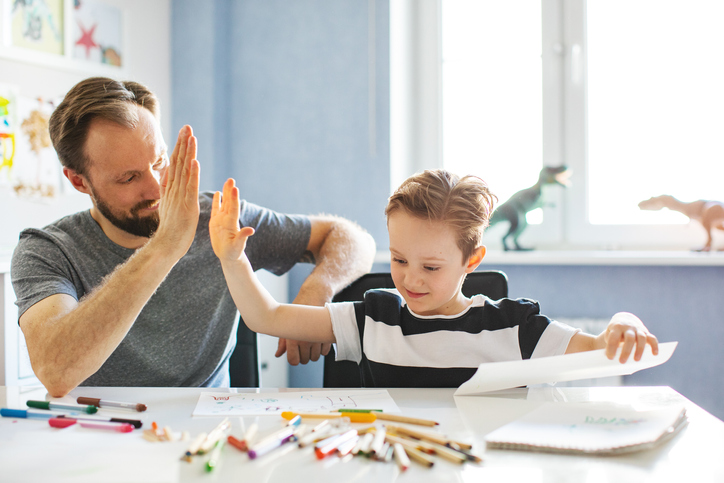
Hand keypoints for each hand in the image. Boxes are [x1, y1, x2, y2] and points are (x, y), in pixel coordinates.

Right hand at [154, 125, 199, 257]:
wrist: (167, 245)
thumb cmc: (170, 229)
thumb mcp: (169, 206)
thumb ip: (168, 191)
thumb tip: (167, 178)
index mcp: (171, 190)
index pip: (175, 164)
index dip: (180, 148)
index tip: (184, 133)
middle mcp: (174, 190)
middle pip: (179, 163)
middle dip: (183, 144)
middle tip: (187, 127)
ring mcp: (180, 197)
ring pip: (185, 171)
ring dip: (188, 153)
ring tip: (191, 137)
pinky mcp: (188, 206)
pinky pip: (190, 187)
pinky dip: (193, 173)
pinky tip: (194, 161)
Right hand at [210, 178, 254, 261]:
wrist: (229, 256)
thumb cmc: (234, 252)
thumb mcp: (238, 246)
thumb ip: (242, 237)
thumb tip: (251, 230)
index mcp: (232, 223)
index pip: (234, 208)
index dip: (234, 198)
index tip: (235, 188)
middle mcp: (228, 219)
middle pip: (229, 202)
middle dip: (230, 191)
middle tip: (231, 179)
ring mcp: (221, 220)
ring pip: (223, 203)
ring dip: (225, 192)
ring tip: (227, 181)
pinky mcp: (215, 222)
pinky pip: (216, 209)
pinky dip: (217, 201)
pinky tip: (218, 192)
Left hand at [274, 286, 332, 363]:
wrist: (315, 295)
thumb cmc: (299, 308)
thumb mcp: (287, 322)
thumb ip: (283, 341)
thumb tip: (278, 354)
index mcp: (293, 338)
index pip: (293, 360)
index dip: (294, 360)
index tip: (295, 355)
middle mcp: (305, 340)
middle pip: (305, 360)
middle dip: (303, 356)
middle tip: (302, 347)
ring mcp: (317, 339)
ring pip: (316, 357)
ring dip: (313, 353)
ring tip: (310, 343)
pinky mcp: (327, 336)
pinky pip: (325, 352)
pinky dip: (322, 349)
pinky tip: (318, 340)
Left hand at [600, 312, 658, 362]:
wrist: (624, 319)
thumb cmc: (615, 332)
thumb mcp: (609, 335)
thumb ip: (610, 346)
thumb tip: (611, 364)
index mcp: (617, 327)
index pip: (614, 337)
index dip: (611, 348)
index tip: (610, 358)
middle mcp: (628, 327)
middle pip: (629, 338)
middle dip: (626, 351)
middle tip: (622, 361)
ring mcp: (638, 329)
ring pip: (641, 338)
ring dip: (640, 349)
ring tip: (636, 360)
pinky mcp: (646, 332)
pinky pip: (652, 338)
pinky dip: (654, 346)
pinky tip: (654, 354)